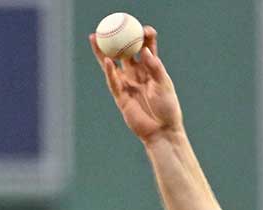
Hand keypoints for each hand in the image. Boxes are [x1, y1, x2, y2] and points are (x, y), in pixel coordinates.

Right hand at [90, 26, 181, 141]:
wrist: (162, 131)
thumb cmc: (168, 108)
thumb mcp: (164, 85)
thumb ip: (155, 68)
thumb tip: (145, 51)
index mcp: (152, 69)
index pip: (147, 48)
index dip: (144, 37)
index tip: (143, 29)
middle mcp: (138, 74)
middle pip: (125, 52)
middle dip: (118, 39)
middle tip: (111, 26)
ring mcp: (128, 84)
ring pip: (113, 64)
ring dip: (104, 51)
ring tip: (95, 37)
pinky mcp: (120, 96)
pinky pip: (113, 81)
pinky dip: (110, 71)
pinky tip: (107, 59)